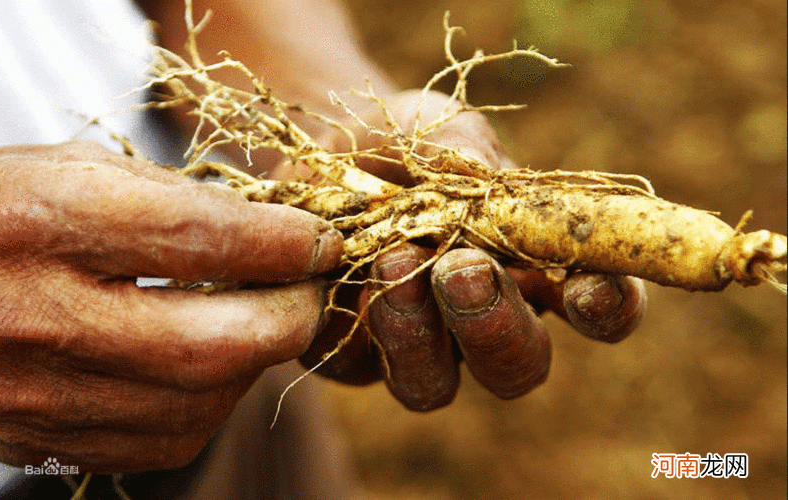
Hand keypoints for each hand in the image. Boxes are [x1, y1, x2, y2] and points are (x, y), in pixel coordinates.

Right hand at [0, 140, 342, 471]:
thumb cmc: (1, 212)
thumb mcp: (76, 171)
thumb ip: (176, 202)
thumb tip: (277, 237)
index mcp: (42, 225)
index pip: (198, 240)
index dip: (282, 243)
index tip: (323, 240)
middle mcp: (36, 319)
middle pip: (213, 345)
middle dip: (289, 317)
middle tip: (309, 289)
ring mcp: (39, 396)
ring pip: (202, 402)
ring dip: (256, 359)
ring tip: (260, 318)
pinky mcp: (48, 442)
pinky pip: (170, 438)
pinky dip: (213, 398)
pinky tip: (209, 361)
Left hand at [298, 90, 646, 409]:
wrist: (318, 153)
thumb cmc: (401, 142)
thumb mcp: (434, 128)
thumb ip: (465, 153)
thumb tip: (480, 177)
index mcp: (531, 271)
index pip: (592, 307)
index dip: (607, 307)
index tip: (590, 283)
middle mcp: (481, 323)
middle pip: (517, 365)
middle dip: (497, 325)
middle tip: (465, 271)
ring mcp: (416, 348)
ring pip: (432, 385)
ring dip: (418, 332)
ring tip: (391, 262)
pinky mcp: (350, 356)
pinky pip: (355, 364)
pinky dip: (353, 323)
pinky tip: (339, 275)